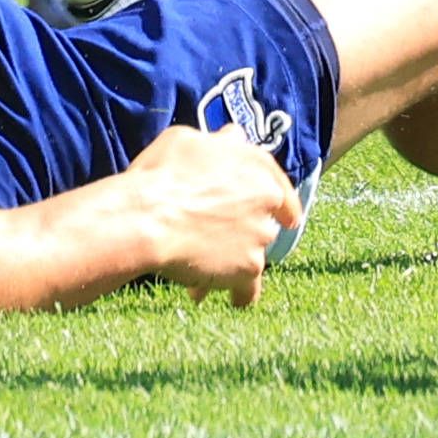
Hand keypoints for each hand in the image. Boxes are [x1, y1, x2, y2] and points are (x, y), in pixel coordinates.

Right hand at [119, 120, 300, 304]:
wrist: (149, 219)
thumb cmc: (162, 175)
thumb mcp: (188, 141)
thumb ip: (219, 144)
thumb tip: (233, 136)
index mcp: (258, 168)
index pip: (277, 187)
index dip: (281, 203)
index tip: (288, 217)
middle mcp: (267, 201)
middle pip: (263, 222)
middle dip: (242, 232)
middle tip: (213, 239)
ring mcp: (260, 237)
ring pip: (252, 254)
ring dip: (232, 261)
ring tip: (200, 269)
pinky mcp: (248, 269)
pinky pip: (249, 288)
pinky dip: (240, 294)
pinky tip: (233, 301)